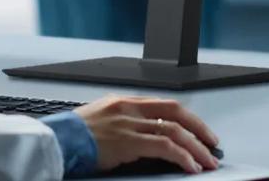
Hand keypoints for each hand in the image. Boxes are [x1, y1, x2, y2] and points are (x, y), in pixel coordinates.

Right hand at [73, 95, 221, 173]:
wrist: (55, 141)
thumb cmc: (73, 136)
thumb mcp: (101, 121)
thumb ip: (125, 124)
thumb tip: (149, 138)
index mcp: (123, 101)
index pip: (165, 104)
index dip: (188, 118)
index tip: (200, 131)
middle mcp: (128, 108)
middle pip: (175, 113)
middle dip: (199, 129)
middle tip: (212, 145)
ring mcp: (128, 123)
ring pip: (174, 131)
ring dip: (196, 148)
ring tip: (207, 162)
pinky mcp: (127, 141)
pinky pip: (164, 146)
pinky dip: (182, 157)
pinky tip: (190, 166)